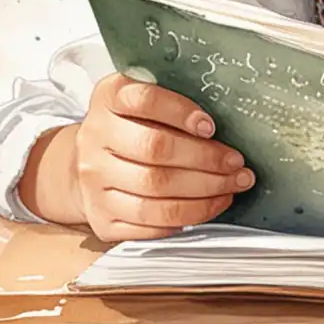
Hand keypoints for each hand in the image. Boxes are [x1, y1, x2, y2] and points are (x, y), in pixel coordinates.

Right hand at [20, 73, 253, 240]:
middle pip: (154, 150)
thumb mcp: (144, 102)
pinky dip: (185, 217)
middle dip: (206, 160)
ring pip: (153, 193)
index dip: (180, 112)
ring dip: (203, 194)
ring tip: (231, 187)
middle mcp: (94, 139)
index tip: (211, 126)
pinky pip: (147, 224)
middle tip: (236, 165)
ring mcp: (94, 181)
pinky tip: (208, 206)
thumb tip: (224, 121)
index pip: (143, 100)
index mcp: (107, 98)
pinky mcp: (101, 217)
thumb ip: (174, 103)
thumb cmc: (131, 128)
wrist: (87, 164)